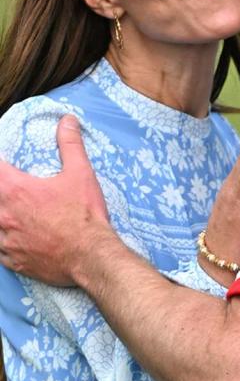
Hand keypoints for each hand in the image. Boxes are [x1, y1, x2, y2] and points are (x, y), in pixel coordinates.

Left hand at [0, 115, 110, 285]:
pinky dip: (3, 241)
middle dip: (2, 189)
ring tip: (11, 214)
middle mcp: (3, 215)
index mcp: (16, 190)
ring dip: (1, 217)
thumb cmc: (84, 215)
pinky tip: (11, 237)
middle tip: (13, 191)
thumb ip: (70, 145)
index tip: (4, 165)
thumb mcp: (81, 174)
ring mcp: (5, 240)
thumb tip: (67, 121)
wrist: (90, 255)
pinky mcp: (12, 259)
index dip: (0, 165)